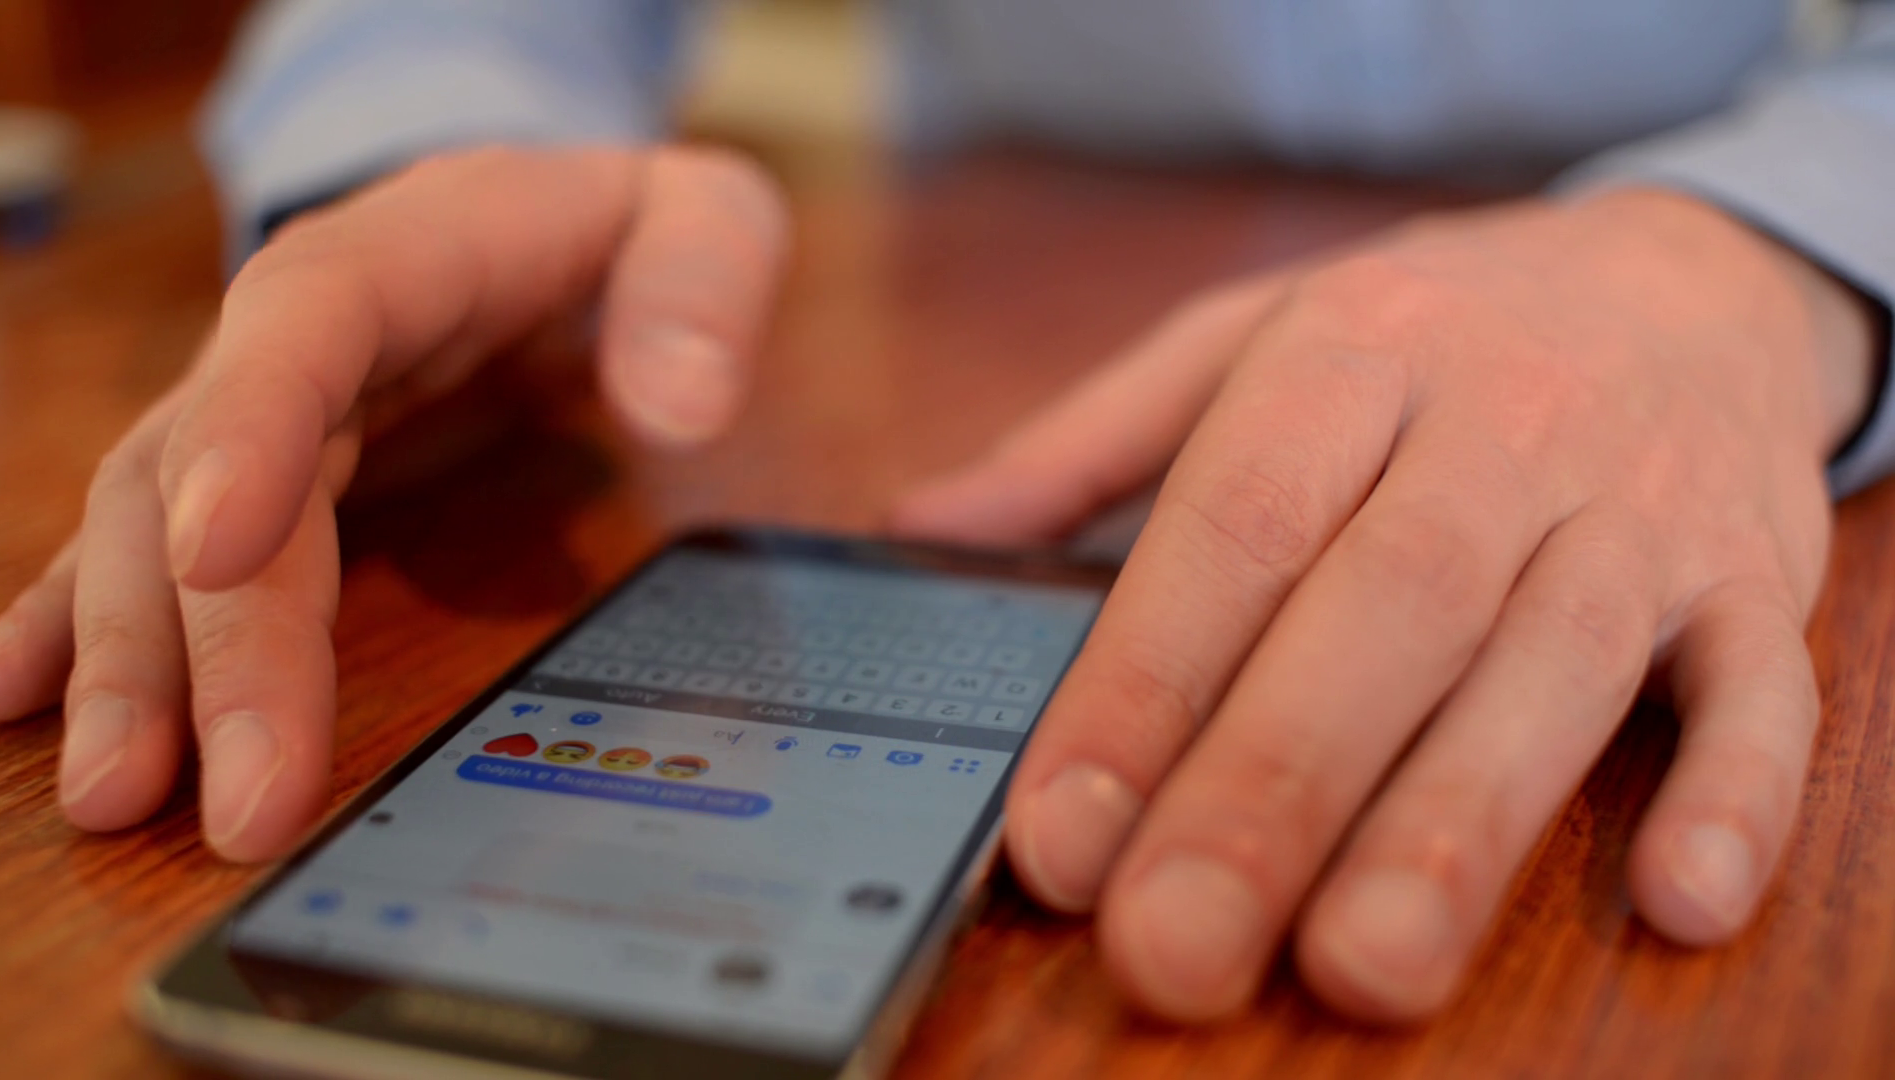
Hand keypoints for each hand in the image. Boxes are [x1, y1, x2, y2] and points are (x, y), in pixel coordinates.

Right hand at [0, 144, 788, 859]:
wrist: (536, 211)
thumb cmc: (619, 225)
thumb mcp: (702, 215)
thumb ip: (702, 288)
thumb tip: (682, 405)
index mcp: (401, 256)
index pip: (305, 326)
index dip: (252, 428)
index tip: (224, 548)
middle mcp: (296, 337)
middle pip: (211, 470)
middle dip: (206, 638)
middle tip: (221, 794)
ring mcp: (257, 408)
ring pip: (152, 527)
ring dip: (128, 662)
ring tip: (111, 792)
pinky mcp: (248, 472)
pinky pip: (140, 543)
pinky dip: (77, 618)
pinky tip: (18, 698)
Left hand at [894, 189, 1880, 1022]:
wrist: (1687, 276)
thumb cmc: (1433, 330)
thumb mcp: (1248, 337)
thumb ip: (1083, 442)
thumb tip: (917, 524)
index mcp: (1354, 352)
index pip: (1235, 525)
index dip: (1144, 682)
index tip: (1063, 830)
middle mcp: (1502, 423)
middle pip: (1385, 608)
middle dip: (1275, 784)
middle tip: (1178, 941)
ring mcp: (1640, 503)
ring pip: (1555, 662)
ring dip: (1462, 820)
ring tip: (1366, 962)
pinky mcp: (1756, 577)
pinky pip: (1763, 688)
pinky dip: (1733, 794)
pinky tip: (1674, 898)